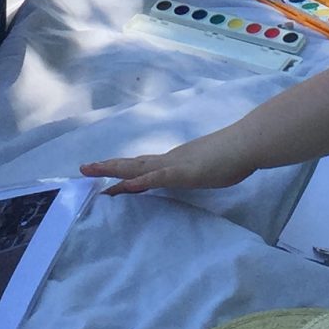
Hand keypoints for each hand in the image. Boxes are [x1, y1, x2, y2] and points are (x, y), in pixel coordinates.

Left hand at [80, 126, 251, 194]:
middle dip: (108, 168)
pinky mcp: (184, 172)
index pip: (142, 168)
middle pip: (132, 165)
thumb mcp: (208, 167)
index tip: (103, 177)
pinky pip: (158, 178)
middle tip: (83, 169)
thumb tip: (194, 174)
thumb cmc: (232, 156)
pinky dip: (141, 182)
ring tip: (92, 171)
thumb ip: (197, 171)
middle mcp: (169, 161)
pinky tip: (125, 185)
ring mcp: (175, 165)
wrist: (245, 144)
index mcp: (173, 162)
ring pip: (138, 169)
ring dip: (114, 170)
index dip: (122, 172)